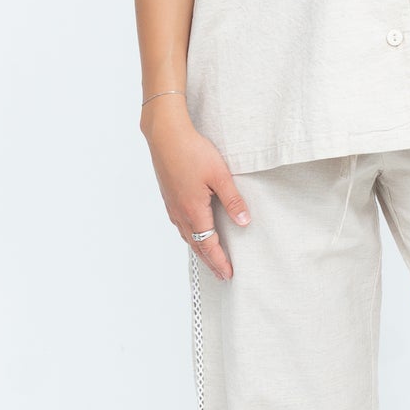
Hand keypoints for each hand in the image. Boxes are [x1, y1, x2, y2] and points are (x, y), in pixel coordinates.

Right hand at [140, 100, 248, 281]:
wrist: (165, 135)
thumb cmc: (192, 151)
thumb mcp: (220, 175)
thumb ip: (233, 200)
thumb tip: (244, 222)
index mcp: (194, 211)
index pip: (208, 245)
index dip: (219, 261)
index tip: (228, 274)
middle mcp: (180, 213)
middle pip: (196, 245)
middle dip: (210, 261)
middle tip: (221, 274)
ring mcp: (172, 206)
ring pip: (186, 236)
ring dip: (199, 249)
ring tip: (210, 257)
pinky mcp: (169, 197)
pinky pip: (180, 225)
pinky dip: (190, 235)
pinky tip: (194, 231)